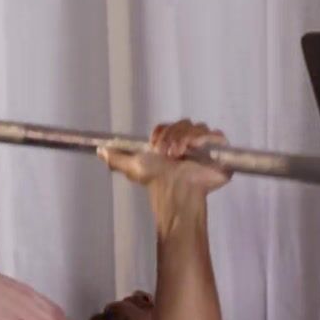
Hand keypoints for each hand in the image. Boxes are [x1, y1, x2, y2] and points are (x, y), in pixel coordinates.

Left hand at [97, 119, 233, 196]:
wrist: (175, 196)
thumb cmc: (157, 183)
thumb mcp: (134, 169)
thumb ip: (117, 158)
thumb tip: (100, 150)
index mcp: (171, 142)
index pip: (168, 125)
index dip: (161, 131)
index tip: (154, 145)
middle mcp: (188, 142)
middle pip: (183, 123)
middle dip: (172, 134)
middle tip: (165, 153)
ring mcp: (205, 147)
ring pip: (198, 126)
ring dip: (185, 138)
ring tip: (178, 155)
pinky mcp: (219, 153)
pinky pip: (216, 135)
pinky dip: (204, 139)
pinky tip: (194, 150)